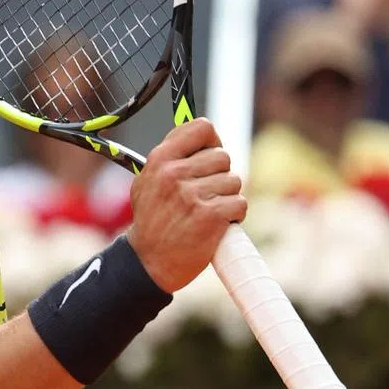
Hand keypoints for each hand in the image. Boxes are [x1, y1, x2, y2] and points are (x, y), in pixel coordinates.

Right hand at [126, 118, 245, 292]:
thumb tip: (203, 132)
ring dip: (227, 197)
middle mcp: (175, 173)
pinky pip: (240, 203)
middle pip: (222, 156)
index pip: (201, 127)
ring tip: (208, 210)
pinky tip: (218, 223)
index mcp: (160, 159)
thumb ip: (172, 156)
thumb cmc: (152, 219)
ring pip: (234, 181)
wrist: (148, 261)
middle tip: (207, 192)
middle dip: (220, 174)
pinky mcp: (211, 216)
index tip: (209, 154)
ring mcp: (192, 195)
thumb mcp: (148, 181)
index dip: (212, 141)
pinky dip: (234, 215)